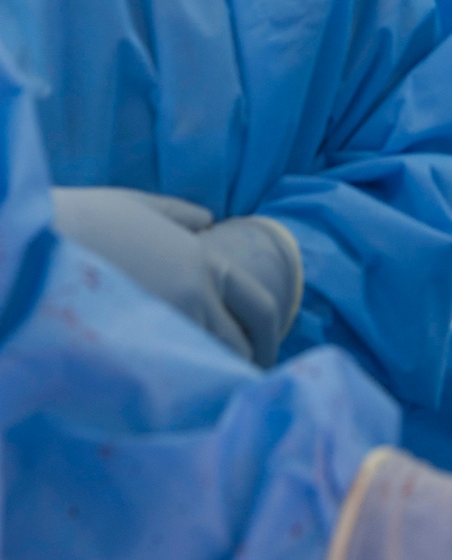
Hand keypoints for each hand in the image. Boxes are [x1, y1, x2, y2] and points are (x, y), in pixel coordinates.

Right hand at [52, 187, 301, 365]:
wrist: (33, 251)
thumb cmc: (83, 221)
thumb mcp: (139, 206)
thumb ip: (180, 215)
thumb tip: (208, 220)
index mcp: (204, 263)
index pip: (261, 307)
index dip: (268, 337)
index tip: (261, 356)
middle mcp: (195, 299)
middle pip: (239, 347)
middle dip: (239, 365)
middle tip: (229, 382)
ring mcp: (165, 330)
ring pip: (208, 368)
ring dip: (208, 379)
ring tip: (196, 389)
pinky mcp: (134, 358)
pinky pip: (172, 383)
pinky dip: (177, 389)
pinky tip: (164, 394)